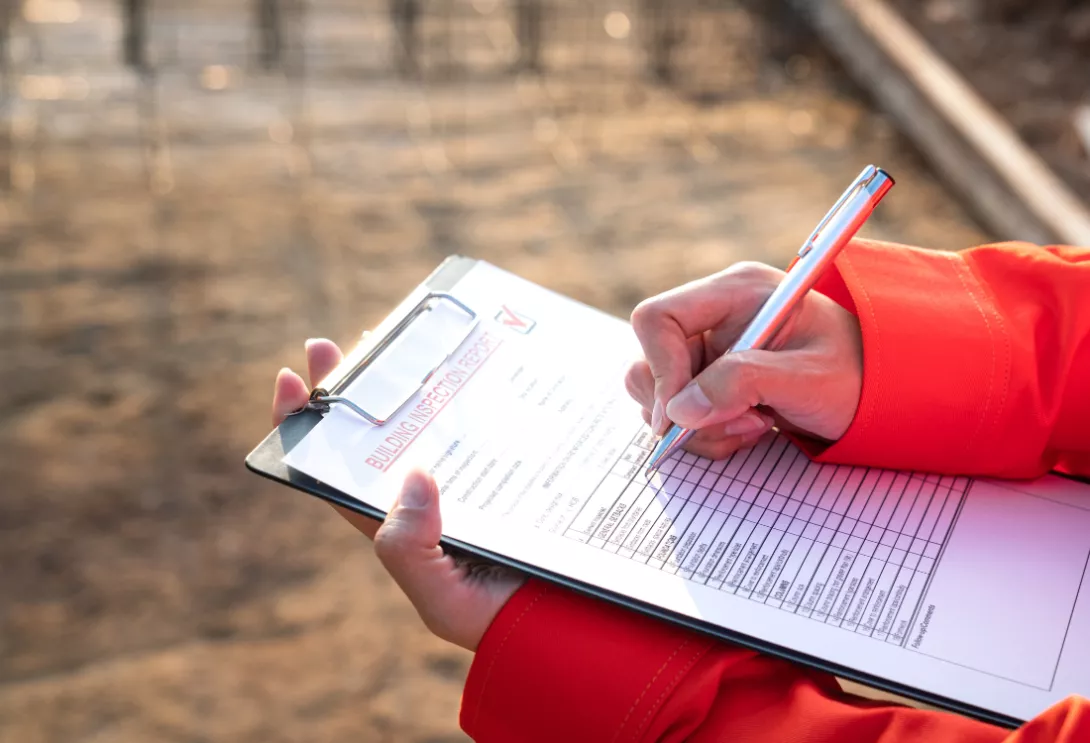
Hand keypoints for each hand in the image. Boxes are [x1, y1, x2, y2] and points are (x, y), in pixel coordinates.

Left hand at [271, 339, 523, 650]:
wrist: (573, 626)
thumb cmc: (502, 621)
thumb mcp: (443, 601)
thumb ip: (409, 551)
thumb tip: (411, 475)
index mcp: (397, 529)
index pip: (336, 473)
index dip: (305, 431)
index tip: (291, 382)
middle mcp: (426, 499)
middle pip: (376, 435)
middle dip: (353, 390)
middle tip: (338, 345)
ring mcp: (467, 479)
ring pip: (427, 422)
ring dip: (409, 381)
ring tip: (398, 340)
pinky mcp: (509, 468)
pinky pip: (484, 425)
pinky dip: (473, 394)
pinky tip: (471, 364)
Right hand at [626, 261, 862, 459]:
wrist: (884, 391)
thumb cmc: (859, 374)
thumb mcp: (808, 379)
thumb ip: (743, 385)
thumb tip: (679, 411)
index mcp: (734, 292)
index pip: (657, 319)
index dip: (660, 368)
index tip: (680, 415)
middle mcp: (713, 317)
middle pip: (649, 362)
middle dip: (682, 409)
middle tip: (737, 424)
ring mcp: (709, 350)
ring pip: (661, 397)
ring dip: (700, 428)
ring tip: (754, 426)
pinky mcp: (711, 380)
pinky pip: (680, 416)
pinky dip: (708, 434)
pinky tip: (752, 428)